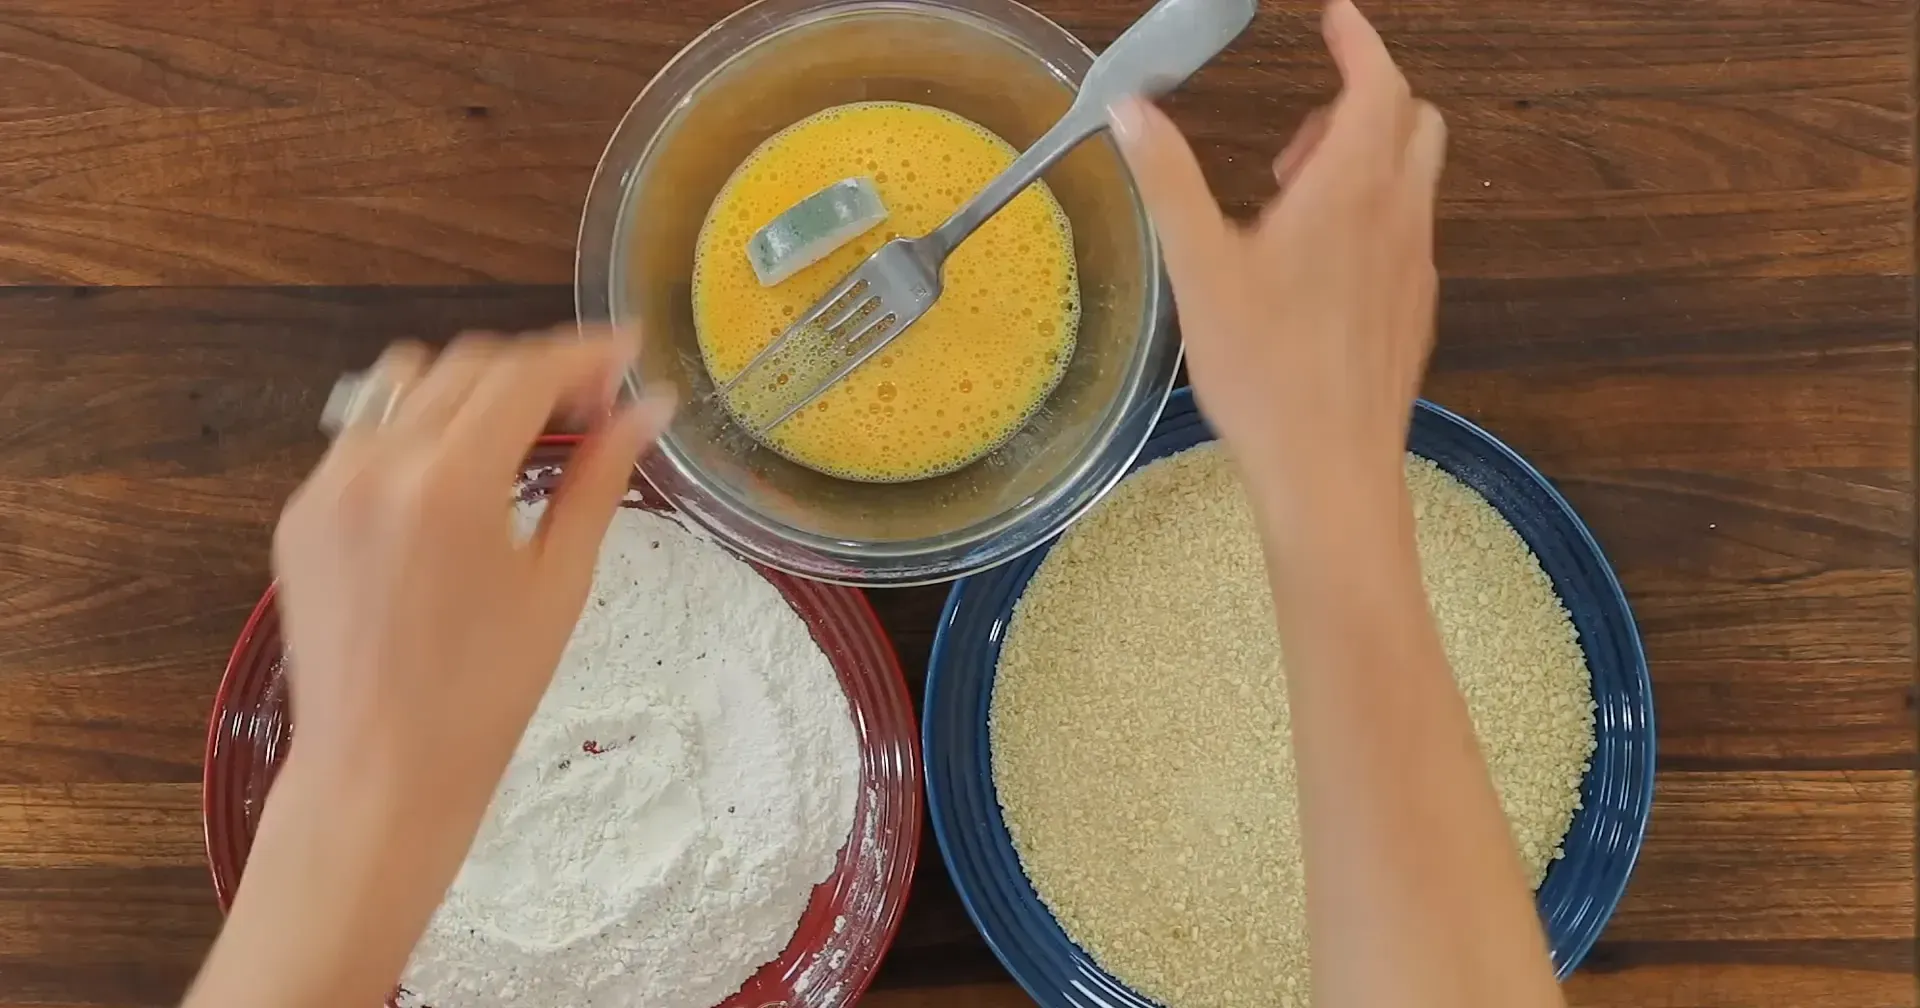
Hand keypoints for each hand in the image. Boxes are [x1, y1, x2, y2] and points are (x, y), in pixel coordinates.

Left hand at [273, 326, 675, 827]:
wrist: (380, 771)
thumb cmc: (485, 695)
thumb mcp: (560, 583)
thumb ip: (600, 479)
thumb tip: (649, 407)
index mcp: (449, 484)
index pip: (524, 374)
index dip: (584, 353)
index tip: (627, 348)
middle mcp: (377, 466)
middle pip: (467, 365)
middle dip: (537, 369)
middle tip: (593, 401)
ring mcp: (328, 485)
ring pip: (408, 385)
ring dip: (474, 388)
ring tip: (525, 430)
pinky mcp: (303, 512)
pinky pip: (367, 435)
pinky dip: (420, 431)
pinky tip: (459, 478)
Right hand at [1108, 0, 1443, 515]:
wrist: (1329, 470)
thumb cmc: (1266, 373)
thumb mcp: (1198, 269)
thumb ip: (1168, 179)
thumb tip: (1130, 111)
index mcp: (1349, 190)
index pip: (1377, 83)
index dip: (1360, 42)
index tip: (1337, 20)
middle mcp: (1397, 217)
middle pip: (1412, 120)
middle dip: (1363, 102)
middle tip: (1298, 136)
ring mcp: (1414, 266)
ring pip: (1412, 178)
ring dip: (1365, 162)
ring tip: (1293, 207)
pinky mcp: (1414, 311)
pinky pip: (1407, 234)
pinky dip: (1372, 217)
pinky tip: (1315, 272)